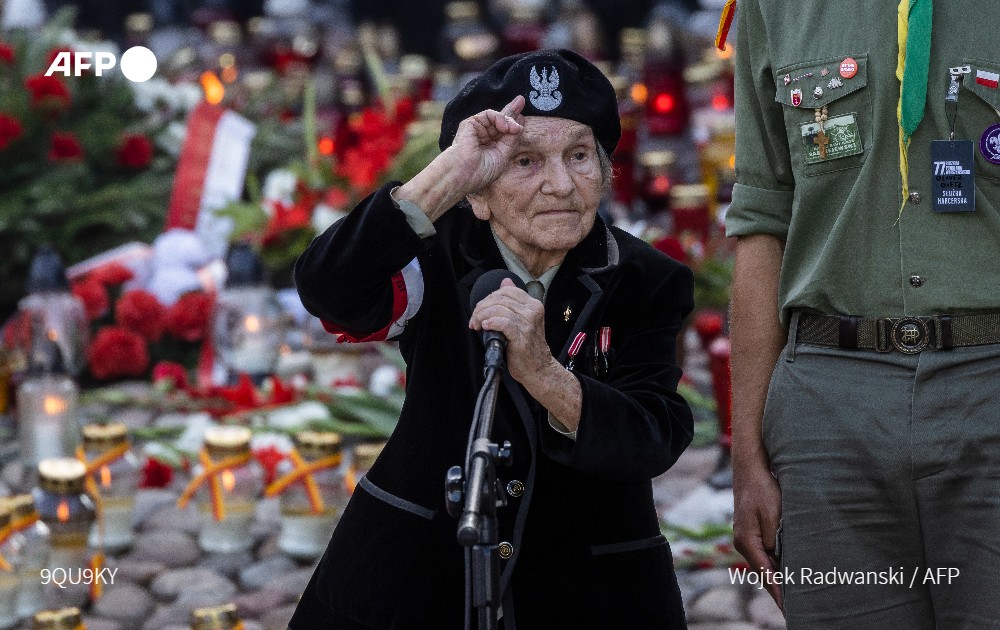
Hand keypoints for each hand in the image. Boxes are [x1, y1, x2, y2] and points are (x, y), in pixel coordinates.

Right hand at [448, 95, 525, 194]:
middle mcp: (483, 137)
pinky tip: (504, 127)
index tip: (523, 119)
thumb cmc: (482, 171)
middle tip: (521, 100)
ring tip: (514, 128)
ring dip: (508, 121)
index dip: (513, 125)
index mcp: (490, 147)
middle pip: (500, 121)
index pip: (503, 132)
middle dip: (511, 111)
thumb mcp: (503, 155)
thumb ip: (511, 140)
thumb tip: (519, 125)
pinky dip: (499, 118)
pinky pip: (488, 114)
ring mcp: (476, 130)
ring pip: (496, 118)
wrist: (464, 173)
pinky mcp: (470, 123)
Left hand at [468, 277, 551, 383]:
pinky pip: (503, 323)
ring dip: (483, 316)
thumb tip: (505, 282)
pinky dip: (491, 323)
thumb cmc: (527, 346)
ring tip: (477, 325)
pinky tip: (485, 327)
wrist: (538, 368)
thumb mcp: (523, 319)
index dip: (489, 297)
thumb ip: (514, 301)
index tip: (480, 309)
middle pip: (501, 299)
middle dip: (482, 307)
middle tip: (475, 319)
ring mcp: (528, 324)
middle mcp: (532, 311)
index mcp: (533, 304)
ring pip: (499, 309)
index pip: (507, 291)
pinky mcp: (522, 336)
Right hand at [733, 462, 783, 609]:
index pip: (765, 574)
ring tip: (794, 594)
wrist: (750, 468)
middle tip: (796, 607)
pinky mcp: (752, 531)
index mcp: (747, 541)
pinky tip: (787, 569)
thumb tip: (779, 558)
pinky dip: (776, 564)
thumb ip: (774, 539)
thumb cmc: (763, 488)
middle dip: (779, 589)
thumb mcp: (772, 513)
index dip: (778, 593)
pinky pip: (765, 554)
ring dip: (779, 577)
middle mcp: (744, 543)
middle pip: (764, 573)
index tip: (789, 609)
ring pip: (765, 564)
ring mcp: (746, 537)